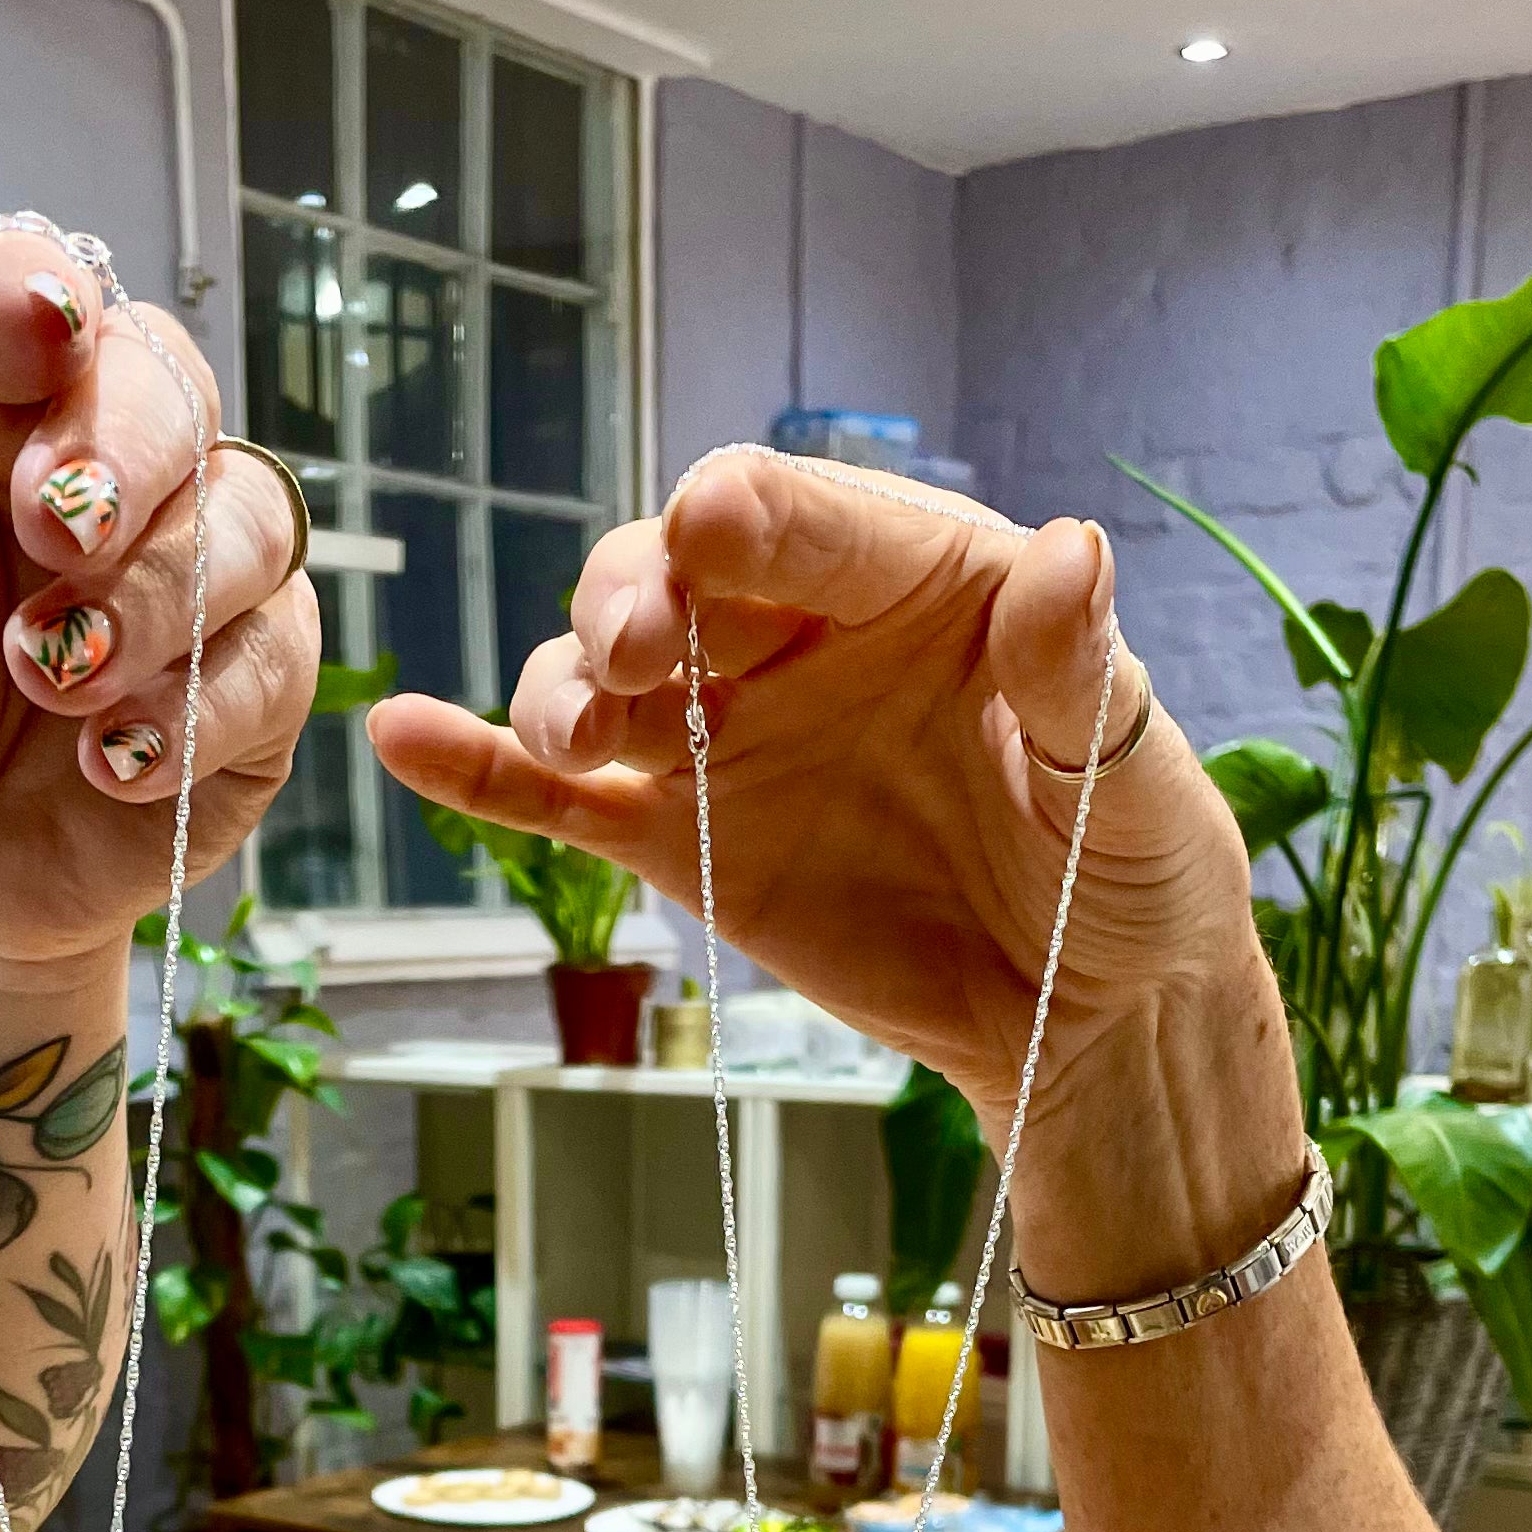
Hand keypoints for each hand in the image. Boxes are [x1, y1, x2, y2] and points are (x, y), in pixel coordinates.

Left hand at [0, 209, 316, 973]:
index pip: (27, 285)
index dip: (39, 298)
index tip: (37, 331)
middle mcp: (107, 453)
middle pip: (171, 384)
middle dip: (124, 456)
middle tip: (58, 531)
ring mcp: (197, 561)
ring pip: (250, 519)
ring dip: (154, 603)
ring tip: (52, 679)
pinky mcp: (255, 674)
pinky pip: (276, 658)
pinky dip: (195, 713)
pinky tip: (111, 762)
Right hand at [366, 453, 1262, 1149]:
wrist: (1086, 1014)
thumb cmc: (1132, 871)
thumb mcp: (1130, 775)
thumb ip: (1078, 675)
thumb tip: (1069, 554)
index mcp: (915, 580)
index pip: (810, 524)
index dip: (753, 517)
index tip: (710, 523)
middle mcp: (799, 636)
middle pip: (673, 579)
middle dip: (635, 599)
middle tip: (636, 653)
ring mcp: (728, 735)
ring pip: (604, 678)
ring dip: (562, 684)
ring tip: (572, 730)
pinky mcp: (682, 839)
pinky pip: (559, 798)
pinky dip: (476, 769)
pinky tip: (399, 735)